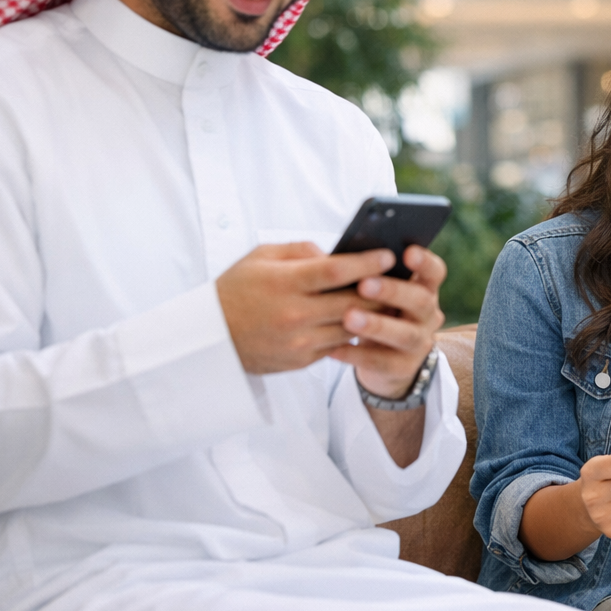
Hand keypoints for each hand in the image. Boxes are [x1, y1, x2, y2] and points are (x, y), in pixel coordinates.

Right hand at [216, 242, 396, 375]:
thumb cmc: (237, 289)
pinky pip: (338, 344)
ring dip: (374, 314)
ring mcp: (299, 341)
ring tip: (391, 300)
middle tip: (401, 278)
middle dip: (381, 290)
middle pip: (353, 302)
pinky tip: (366, 319)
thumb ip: (300, 250)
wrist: (209, 338)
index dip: (366, 262)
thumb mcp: (260, 257)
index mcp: (284, 283)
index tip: (388, 255)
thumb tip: (335, 253)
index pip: (336, 271)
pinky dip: (353, 332)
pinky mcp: (301, 360)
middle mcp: (294, 314)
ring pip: (351, 327)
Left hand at [328, 244, 447, 398]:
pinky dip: (357, 355)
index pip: (435, 272)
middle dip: (393, 292)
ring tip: (348, 318)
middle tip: (365, 285)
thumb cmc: (374, 311)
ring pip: (404, 334)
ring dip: (376, 325)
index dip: (425, 262)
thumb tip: (338, 256)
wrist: (384, 359)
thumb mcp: (380, 293)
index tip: (407, 252)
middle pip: (421, 301)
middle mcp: (427, 315)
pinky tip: (334, 348)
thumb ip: (370, 275)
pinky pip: (382, 362)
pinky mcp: (403, 368)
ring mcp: (419, 343)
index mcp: (424, 289)